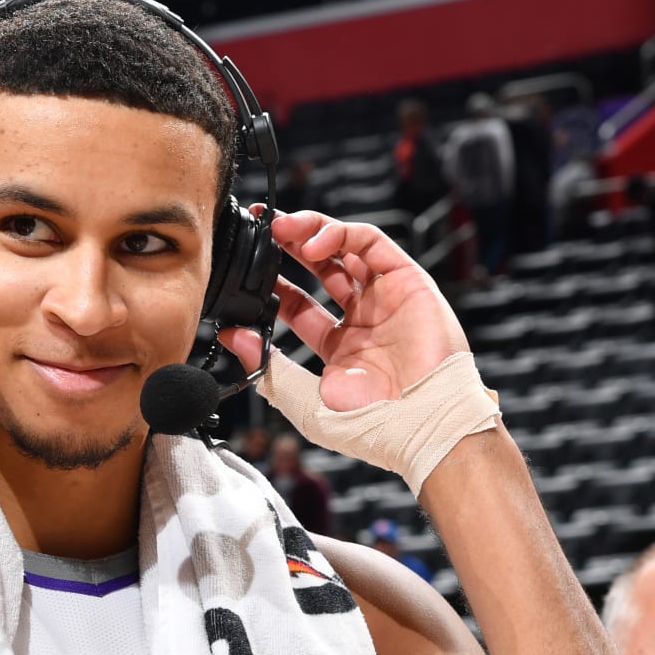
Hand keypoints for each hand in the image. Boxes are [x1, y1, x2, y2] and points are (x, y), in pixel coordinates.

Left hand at [219, 210, 469, 411]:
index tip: (240, 278)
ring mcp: (385, 297)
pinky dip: (339, 234)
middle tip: (258, 229)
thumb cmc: (372, 425)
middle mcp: (363, 317)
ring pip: (343, 247)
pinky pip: (370, 242)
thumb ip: (270, 368)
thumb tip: (234, 337)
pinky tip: (311, 244)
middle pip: (319, 267)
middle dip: (287, 245)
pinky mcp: (406, 279)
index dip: (271, 286)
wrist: (420, 425)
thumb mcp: (306, 402)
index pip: (298, 305)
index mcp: (339, 347)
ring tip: (279, 229)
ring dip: (309, 231)